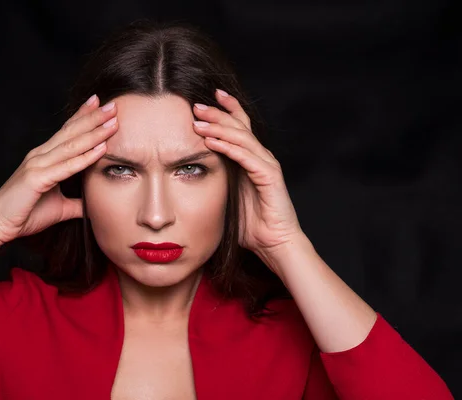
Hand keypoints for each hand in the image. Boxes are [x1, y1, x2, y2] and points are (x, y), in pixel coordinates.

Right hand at [0, 94, 117, 245]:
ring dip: (94, 132)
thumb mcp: (59, 207)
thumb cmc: (24, 214)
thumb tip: (93, 205)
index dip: (84, 117)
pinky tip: (101, 148)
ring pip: (72, 145)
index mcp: (43, 158)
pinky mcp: (36, 178)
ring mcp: (37, 165)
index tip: (101, 104)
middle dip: (93, 117)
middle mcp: (40, 156)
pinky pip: (66, 167)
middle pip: (71, 132)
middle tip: (113, 105)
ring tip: (113, 121)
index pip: (67, 132)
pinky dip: (85, 157)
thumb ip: (76, 203)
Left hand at [192, 89, 303, 273]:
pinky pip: (245, 157)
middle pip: (239, 126)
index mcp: (251, 159)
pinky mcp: (269, 177)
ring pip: (241, 137)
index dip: (226, 110)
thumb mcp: (227, 197)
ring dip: (218, 127)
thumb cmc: (252, 225)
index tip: (206, 98)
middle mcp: (261, 157)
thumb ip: (216, 182)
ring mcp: (266, 165)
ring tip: (198, 120)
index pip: (239, 127)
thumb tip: (190, 175)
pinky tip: (211, 141)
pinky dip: (227, 147)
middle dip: (217, 113)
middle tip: (196, 104)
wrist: (275, 244)